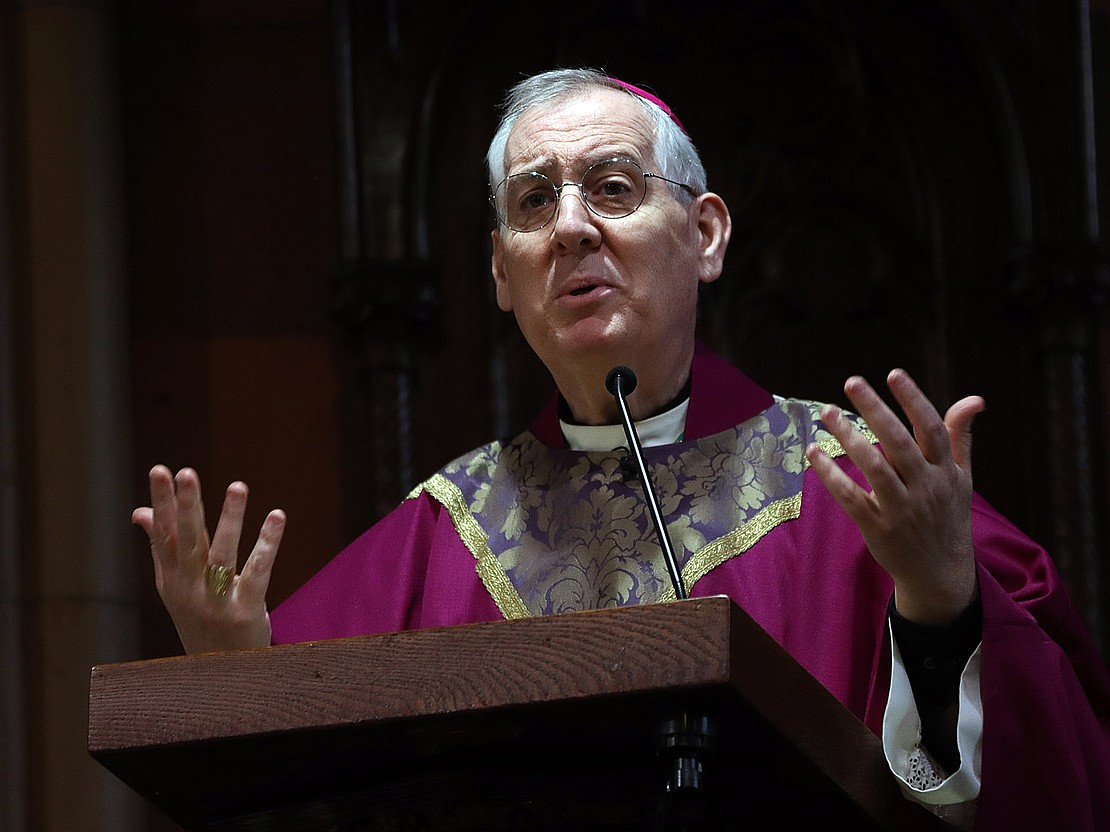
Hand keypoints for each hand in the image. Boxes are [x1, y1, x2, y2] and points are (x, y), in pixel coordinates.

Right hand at [132, 465, 284, 652]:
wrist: (219, 677)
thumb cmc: (200, 621)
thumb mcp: (176, 588)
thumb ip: (162, 548)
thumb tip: (140, 512)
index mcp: (172, 580)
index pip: (165, 535)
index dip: (162, 503)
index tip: (160, 470)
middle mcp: (189, 590)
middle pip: (187, 542)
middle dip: (184, 506)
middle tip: (185, 472)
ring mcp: (216, 602)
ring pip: (222, 554)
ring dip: (229, 518)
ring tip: (237, 485)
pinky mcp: (245, 611)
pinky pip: (258, 572)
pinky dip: (267, 543)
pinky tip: (276, 516)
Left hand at [805, 369, 984, 624]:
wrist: (941, 574)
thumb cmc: (948, 517)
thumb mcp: (962, 479)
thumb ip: (960, 437)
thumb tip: (974, 398)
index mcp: (946, 471)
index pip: (932, 428)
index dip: (914, 399)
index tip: (893, 373)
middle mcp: (926, 487)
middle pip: (899, 442)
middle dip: (875, 410)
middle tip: (851, 382)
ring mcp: (902, 509)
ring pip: (875, 467)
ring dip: (849, 437)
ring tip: (827, 412)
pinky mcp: (879, 528)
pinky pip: (852, 498)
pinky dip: (832, 476)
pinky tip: (815, 454)